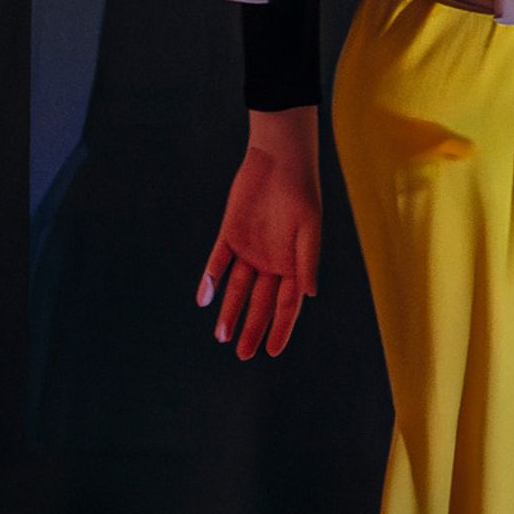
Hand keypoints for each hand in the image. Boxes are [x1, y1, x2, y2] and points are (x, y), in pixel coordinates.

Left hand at [197, 106, 321, 359]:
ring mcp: (250, 250)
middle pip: (261, 302)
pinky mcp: (230, 235)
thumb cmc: (301, 192)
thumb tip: (309, 295)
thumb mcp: (308, 229)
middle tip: (243, 354)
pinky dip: (210, 280)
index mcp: (295, 264)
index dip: (281, 328)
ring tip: (221, 336)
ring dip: (229, 311)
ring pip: (237, 288)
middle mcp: (273, 261)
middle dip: (252, 328)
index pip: (288, 304)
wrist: (279, 159)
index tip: (272, 351)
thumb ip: (307, 262)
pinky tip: (204, 299)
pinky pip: (218, 262)